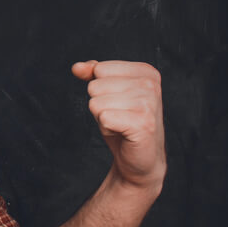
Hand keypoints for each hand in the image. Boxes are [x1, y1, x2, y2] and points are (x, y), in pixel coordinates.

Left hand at [70, 60, 165, 193]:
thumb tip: (77, 67)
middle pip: (95, 86)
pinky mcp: (143, 123)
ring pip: (96, 103)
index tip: (119, 103)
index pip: (99, 69)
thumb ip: (92, 74)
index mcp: (146, 72)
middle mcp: (150, 84)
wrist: (140, 159)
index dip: (101, 90)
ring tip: (121, 125)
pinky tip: (122, 133)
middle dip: (101, 105)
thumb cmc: (123, 123)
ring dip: (103, 118)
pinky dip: (107, 128)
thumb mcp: (106, 93)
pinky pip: (103, 117)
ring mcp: (149, 103)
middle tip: (120, 117)